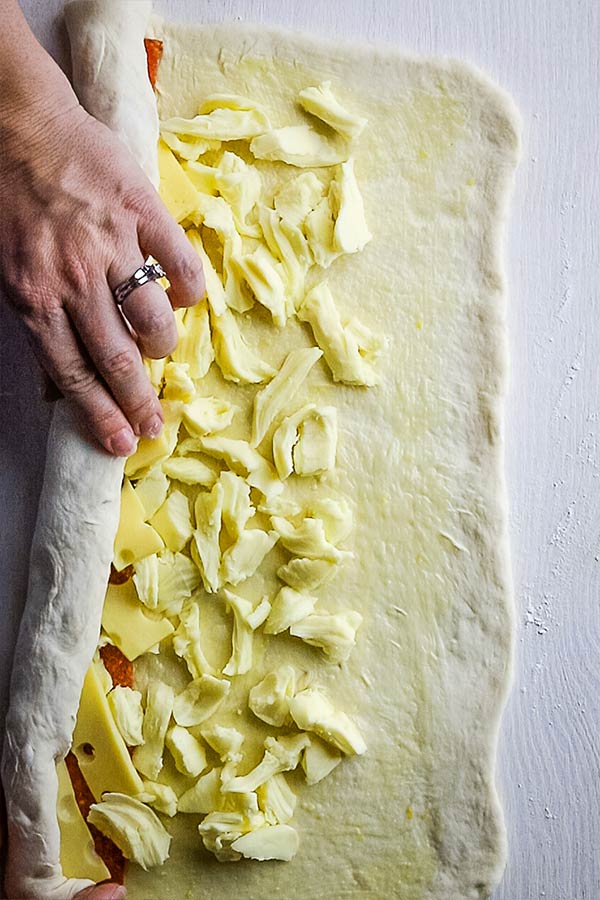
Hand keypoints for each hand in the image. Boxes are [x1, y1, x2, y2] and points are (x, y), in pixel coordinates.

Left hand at [0, 82, 204, 456]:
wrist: (16, 122)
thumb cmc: (6, 198)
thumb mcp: (6, 271)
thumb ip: (37, 323)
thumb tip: (59, 381)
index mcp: (35, 297)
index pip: (74, 374)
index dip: (101, 415)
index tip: (120, 444)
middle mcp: (75, 279)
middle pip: (118, 359)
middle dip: (139, 403)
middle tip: (154, 425)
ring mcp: (114, 245)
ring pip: (154, 319)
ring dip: (163, 344)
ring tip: (161, 347)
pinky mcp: (144, 211)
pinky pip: (182, 265)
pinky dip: (188, 289)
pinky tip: (182, 296)